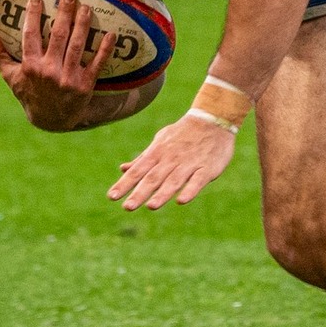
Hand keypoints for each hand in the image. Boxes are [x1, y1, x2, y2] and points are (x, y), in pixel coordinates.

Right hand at [0, 0, 116, 131]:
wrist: (52, 120)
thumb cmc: (30, 93)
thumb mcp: (12, 77)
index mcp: (31, 66)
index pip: (30, 35)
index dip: (33, 15)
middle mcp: (49, 71)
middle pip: (58, 36)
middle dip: (64, 14)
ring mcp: (68, 78)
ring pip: (77, 45)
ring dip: (83, 25)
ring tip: (86, 7)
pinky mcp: (85, 85)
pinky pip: (97, 63)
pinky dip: (104, 49)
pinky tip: (111, 34)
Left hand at [109, 115, 235, 209]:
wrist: (213, 119)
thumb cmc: (182, 134)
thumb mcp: (160, 141)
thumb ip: (143, 158)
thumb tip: (123, 169)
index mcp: (158, 152)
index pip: (138, 170)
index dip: (125, 183)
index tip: (112, 196)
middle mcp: (171, 159)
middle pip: (154, 177)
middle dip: (140, 193)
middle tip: (127, 207)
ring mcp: (189, 163)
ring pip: (174, 180)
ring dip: (162, 193)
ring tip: (151, 206)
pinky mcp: (207, 168)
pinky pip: (198, 180)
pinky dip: (190, 190)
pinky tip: (182, 200)